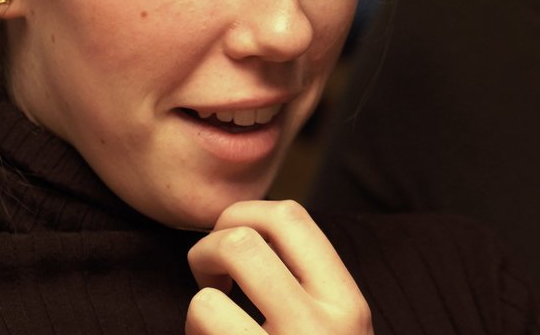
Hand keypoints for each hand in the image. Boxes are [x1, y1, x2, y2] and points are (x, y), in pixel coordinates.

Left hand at [185, 200, 372, 334]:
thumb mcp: (336, 330)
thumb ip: (310, 290)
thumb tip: (250, 235)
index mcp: (347, 304)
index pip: (292, 217)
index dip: (246, 215)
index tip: (235, 244)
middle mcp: (323, 325)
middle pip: (245, 237)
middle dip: (209, 245)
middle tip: (208, 278)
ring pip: (214, 287)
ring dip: (200, 299)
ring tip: (209, 323)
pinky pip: (204, 317)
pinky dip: (192, 328)